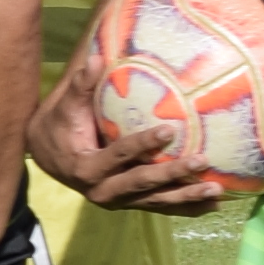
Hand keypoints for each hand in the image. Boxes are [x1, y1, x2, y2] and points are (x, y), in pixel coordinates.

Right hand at [30, 78, 226, 214]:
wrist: (47, 157)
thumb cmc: (59, 126)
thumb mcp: (65, 107)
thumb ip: (81, 85)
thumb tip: (97, 57)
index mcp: (86, 168)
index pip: (119, 155)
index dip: (143, 144)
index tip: (168, 130)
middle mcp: (102, 190)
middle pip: (142, 183)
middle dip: (173, 174)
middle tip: (201, 161)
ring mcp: (118, 201)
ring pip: (156, 201)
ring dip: (187, 197)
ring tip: (216, 191)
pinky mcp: (129, 203)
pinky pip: (160, 207)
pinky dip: (185, 207)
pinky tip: (214, 205)